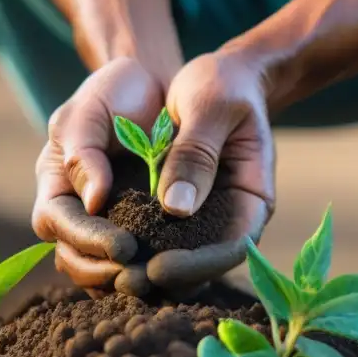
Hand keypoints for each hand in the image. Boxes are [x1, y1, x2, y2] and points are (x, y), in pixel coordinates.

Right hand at [31, 58, 163, 294]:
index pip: (57, 224)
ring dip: (125, 284)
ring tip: (160, 284)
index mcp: (54, 184)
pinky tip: (177, 280)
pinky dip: (151, 277)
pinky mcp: (134, 234)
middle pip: (72, 259)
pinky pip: (133, 268)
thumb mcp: (91, 109)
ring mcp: (101, 227)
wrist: (153, 88)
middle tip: (142, 276)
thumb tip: (92, 202)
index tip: (124, 247)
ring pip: (99, 272)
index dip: (86, 240)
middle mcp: (73, 213)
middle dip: (103, 272)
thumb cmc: (116, 92)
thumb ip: (84, 152)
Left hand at [117, 50, 274, 296]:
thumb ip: (194, 154)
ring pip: (180, 261)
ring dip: (146, 271)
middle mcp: (232, 218)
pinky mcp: (179, 212)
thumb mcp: (210, 106)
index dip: (196, 266)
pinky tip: (104, 253)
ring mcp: (206, 218)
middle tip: (123, 281)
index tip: (157, 267)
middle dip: (166, 278)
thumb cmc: (222, 84)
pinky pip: (159, 241)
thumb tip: (175, 208)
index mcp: (253, 199)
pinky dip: (136, 250)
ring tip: (108, 274)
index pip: (231, 249)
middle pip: (204, 267)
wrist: (220, 75)